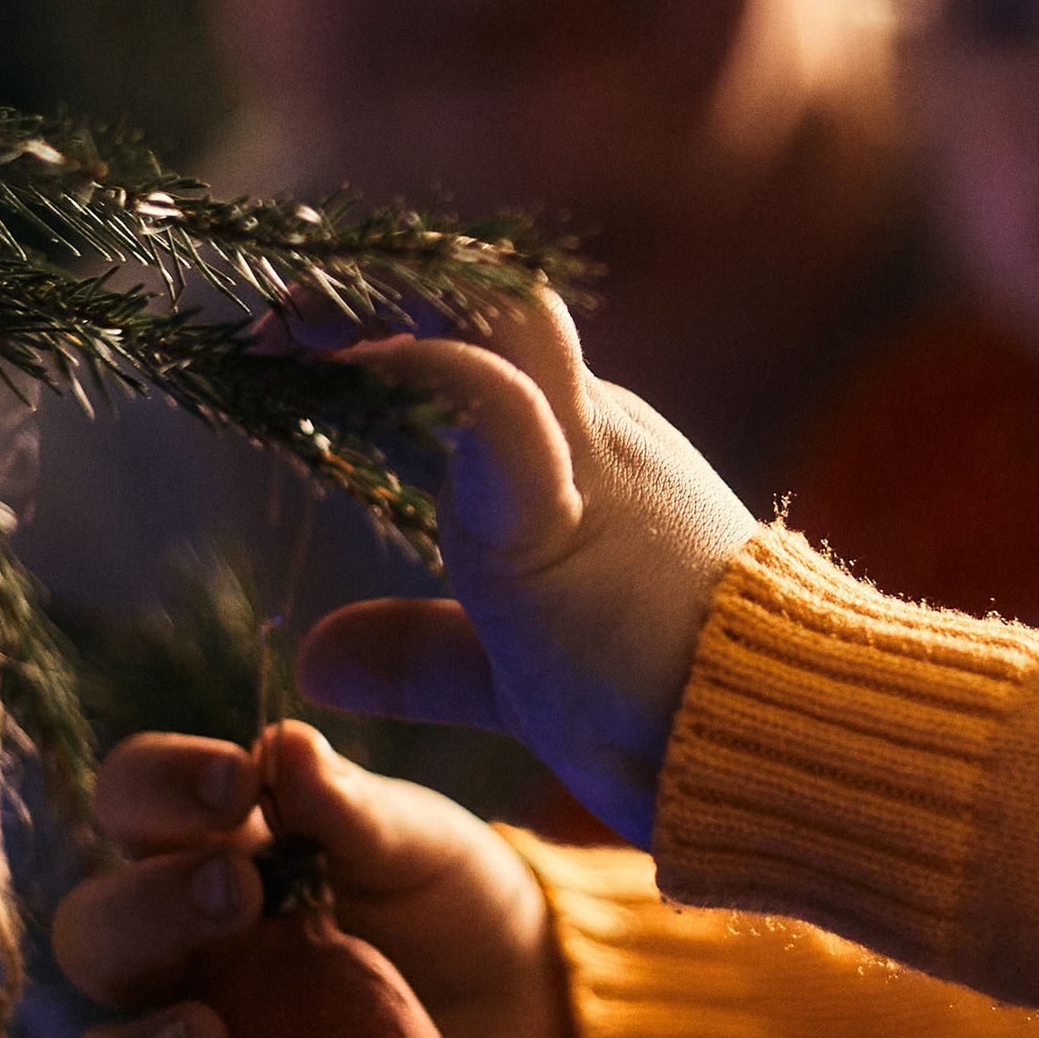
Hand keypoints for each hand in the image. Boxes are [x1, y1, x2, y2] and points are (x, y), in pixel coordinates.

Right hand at [56, 719, 572, 1037]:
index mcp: (212, 857)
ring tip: (214, 1037)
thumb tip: (286, 746)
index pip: (131, 805)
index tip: (232, 782)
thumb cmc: (456, 906)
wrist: (540, 1021)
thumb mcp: (418, 845)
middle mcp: (184, 965)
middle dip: (146, 914)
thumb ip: (352, 808)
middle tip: (236, 895)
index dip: (154, 788)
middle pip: (95, 939)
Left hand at [298, 292, 758, 844]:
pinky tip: (347, 361)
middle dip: (373, 295)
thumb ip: (424, 652)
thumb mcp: (512, 672)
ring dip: (383, 307)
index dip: (379, 335)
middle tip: (273, 327)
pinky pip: (497, 396)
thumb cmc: (661, 709)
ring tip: (289, 329)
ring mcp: (586, 450)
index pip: (480, 348)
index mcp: (578, 453)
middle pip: (485, 305)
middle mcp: (587, 427)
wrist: (765, 741)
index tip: (285, 356)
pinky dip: (420, 367)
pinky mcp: (566, 498)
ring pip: (495, 316)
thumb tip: (319, 656)